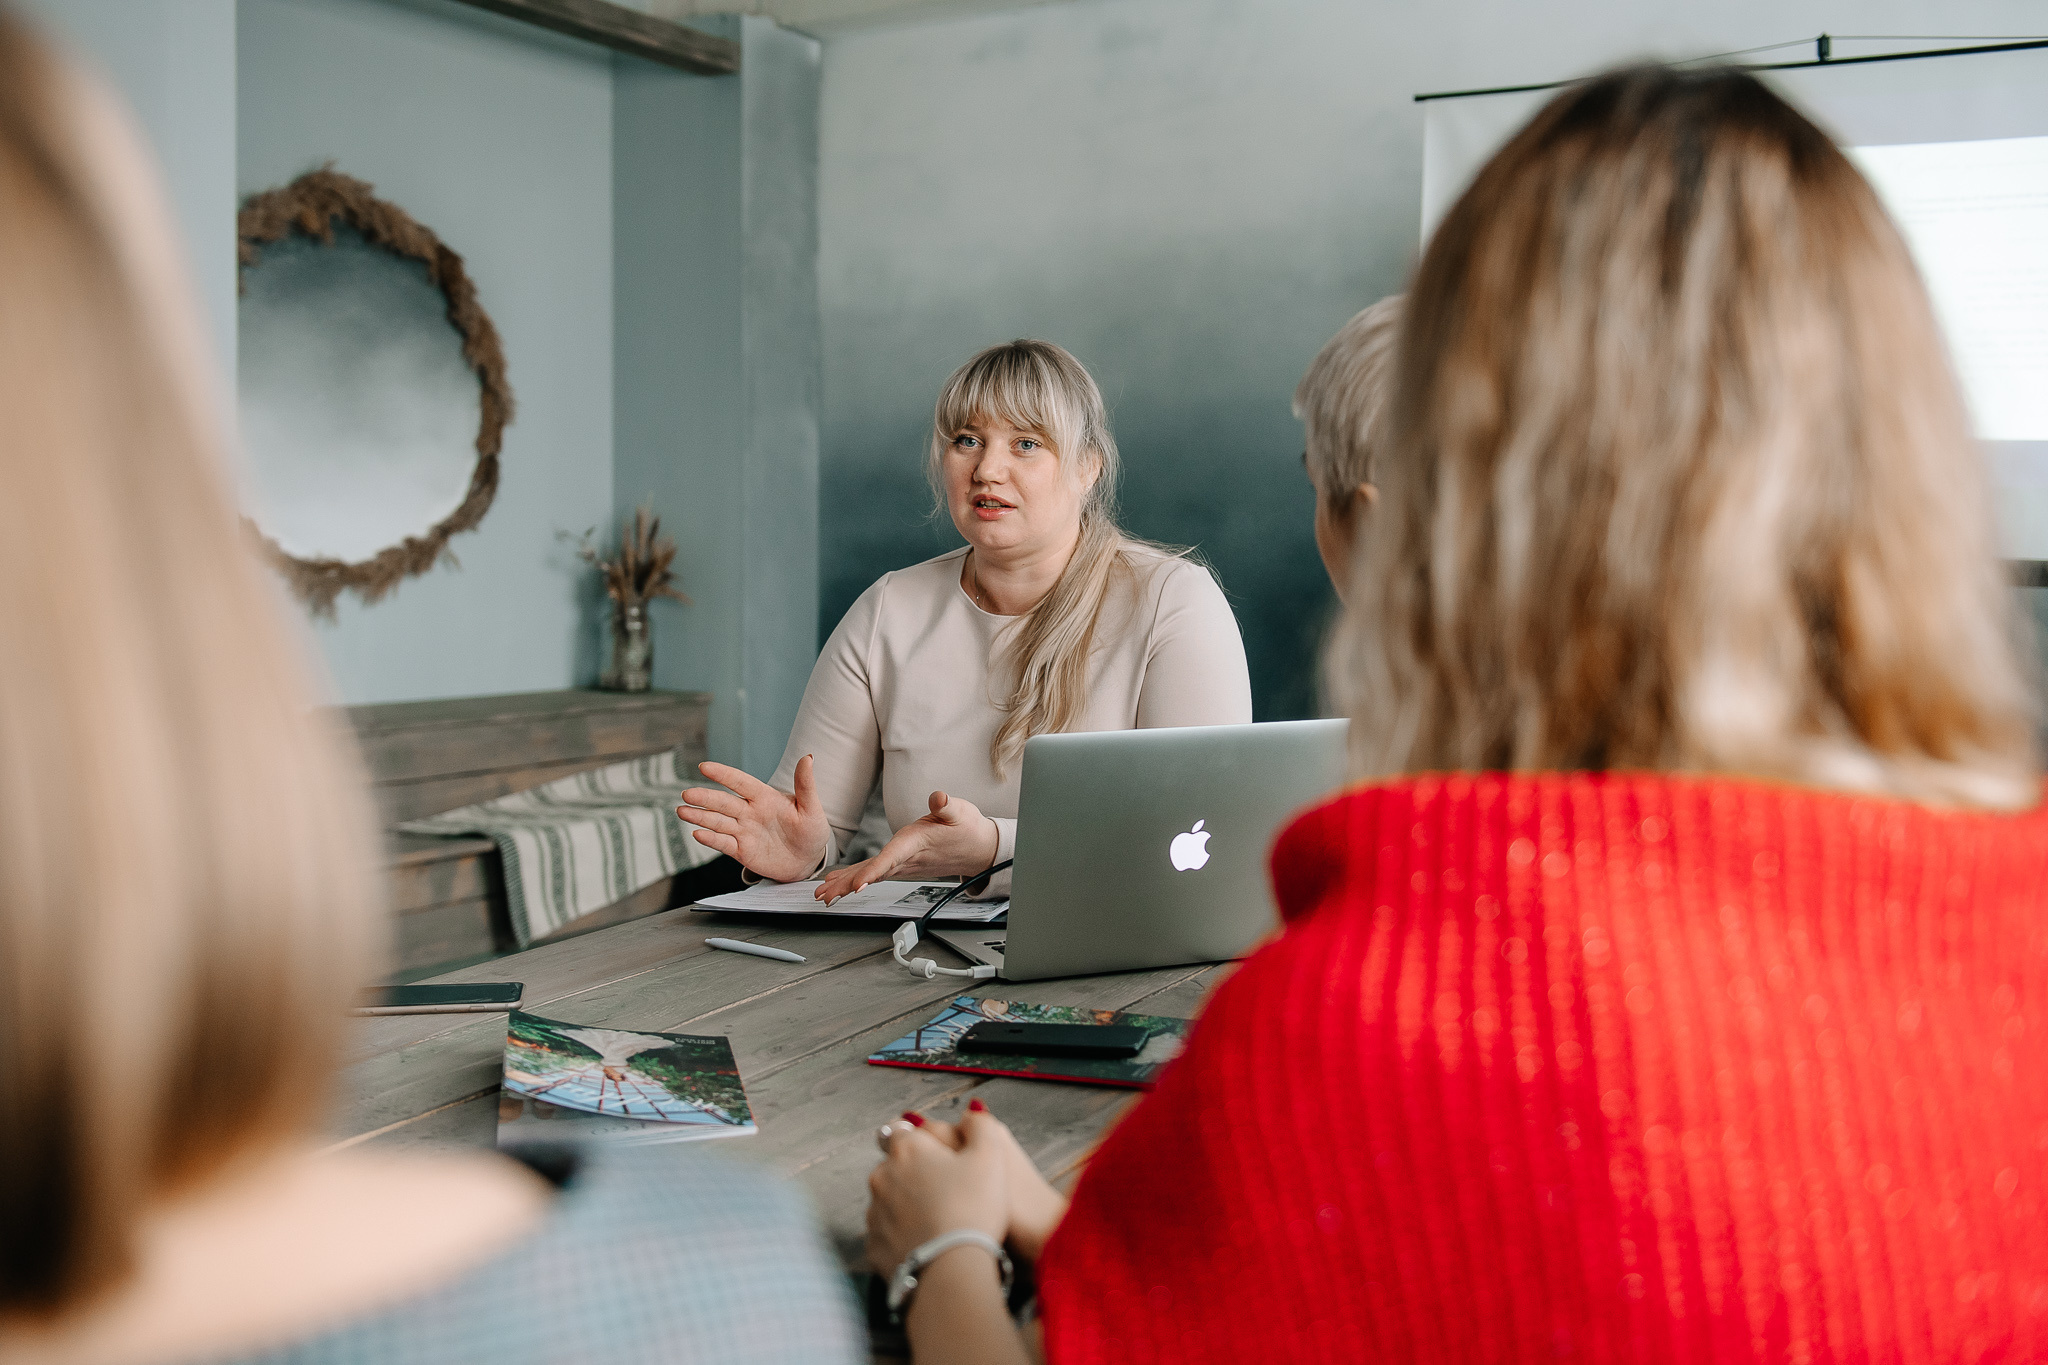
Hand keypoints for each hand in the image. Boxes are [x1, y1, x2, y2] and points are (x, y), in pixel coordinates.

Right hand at [675, 755, 830, 883]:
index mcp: (765, 797)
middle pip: (723, 803)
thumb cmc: (811, 831)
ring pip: (718, 822)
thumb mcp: (812, 808)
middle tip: (686, 793)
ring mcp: (744, 832)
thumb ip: (805, 785)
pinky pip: (724, 844)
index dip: (723, 774)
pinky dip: (711, 840)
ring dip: (700, 817)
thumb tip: (808, 757)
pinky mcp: (742, 852)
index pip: (740, 782)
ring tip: (682, 811)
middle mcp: (750, 812)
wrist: (809, 860)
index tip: (704, 767)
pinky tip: (697, 833)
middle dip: (705, 798)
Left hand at [817, 789, 998, 903]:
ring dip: (846, 885)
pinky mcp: (901, 864)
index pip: (892, 858)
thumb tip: (938, 797)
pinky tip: (840, 883)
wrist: (978, 849)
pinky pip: (875, 873)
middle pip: (873, 872)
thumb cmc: (967, 828)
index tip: (857, 885)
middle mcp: (907, 858)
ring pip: (871, 875)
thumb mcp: (960, 811)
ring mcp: (904, 864)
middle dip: (848, 885)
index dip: (873, 871)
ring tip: (824, 894)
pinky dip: (855, 879)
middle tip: (825, 895)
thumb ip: (946, 805)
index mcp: (917, 843)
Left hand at [887, 1100, 1067, 1260]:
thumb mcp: (991, 1156)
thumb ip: (980, 1126)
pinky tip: (928, 1245)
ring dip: (906, 1207)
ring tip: (939, 1222)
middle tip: (946, 1192)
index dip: (920, 1139)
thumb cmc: (973, 1209)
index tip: (936, 1154)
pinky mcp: (874, 1247)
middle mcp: (882, 1177)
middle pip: (894, 1167)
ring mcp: (874, 1214)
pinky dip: (903, 1237)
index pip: (901, 1130)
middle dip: (913, 1175)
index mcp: (908, 1150)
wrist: (952, 1268)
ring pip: (888, 1202)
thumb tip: (971, 1112)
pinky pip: (887, 1235)